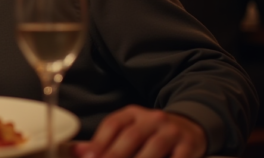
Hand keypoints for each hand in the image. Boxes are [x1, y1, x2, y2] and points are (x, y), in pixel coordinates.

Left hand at [73, 105, 206, 157]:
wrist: (190, 127)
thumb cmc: (151, 134)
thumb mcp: (129, 131)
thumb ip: (104, 142)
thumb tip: (77, 152)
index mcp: (133, 113)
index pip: (113, 124)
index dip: (99, 142)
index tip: (89, 157)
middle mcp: (152, 118)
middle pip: (131, 136)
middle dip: (116, 155)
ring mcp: (172, 131)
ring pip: (154, 147)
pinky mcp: (189, 145)